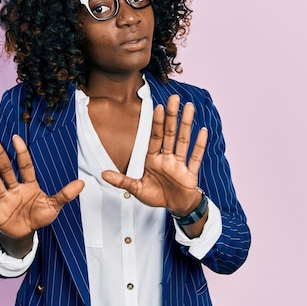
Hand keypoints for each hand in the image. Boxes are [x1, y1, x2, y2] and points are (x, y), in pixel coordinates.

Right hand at [0, 135, 84, 239]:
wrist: (26, 234)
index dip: (21, 153)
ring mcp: (4, 198)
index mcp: (30, 185)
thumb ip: (65, 195)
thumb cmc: (40, 216)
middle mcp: (15, 188)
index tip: (16, 138)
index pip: (25, 166)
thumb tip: (82, 183)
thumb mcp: (54, 206)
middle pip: (6, 169)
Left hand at [102, 94, 207, 216]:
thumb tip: (104, 174)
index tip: (158, 107)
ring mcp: (179, 164)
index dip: (157, 122)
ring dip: (186, 124)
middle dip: (172, 116)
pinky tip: (202, 131)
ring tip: (189, 107)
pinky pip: (195, 157)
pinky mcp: (190, 173)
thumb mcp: (136, 189)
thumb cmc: (157, 196)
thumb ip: (122, 181)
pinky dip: (199, 145)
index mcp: (153, 159)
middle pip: (170, 133)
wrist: (176, 207)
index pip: (155, 137)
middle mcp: (167, 158)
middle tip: (174, 98)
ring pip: (183, 141)